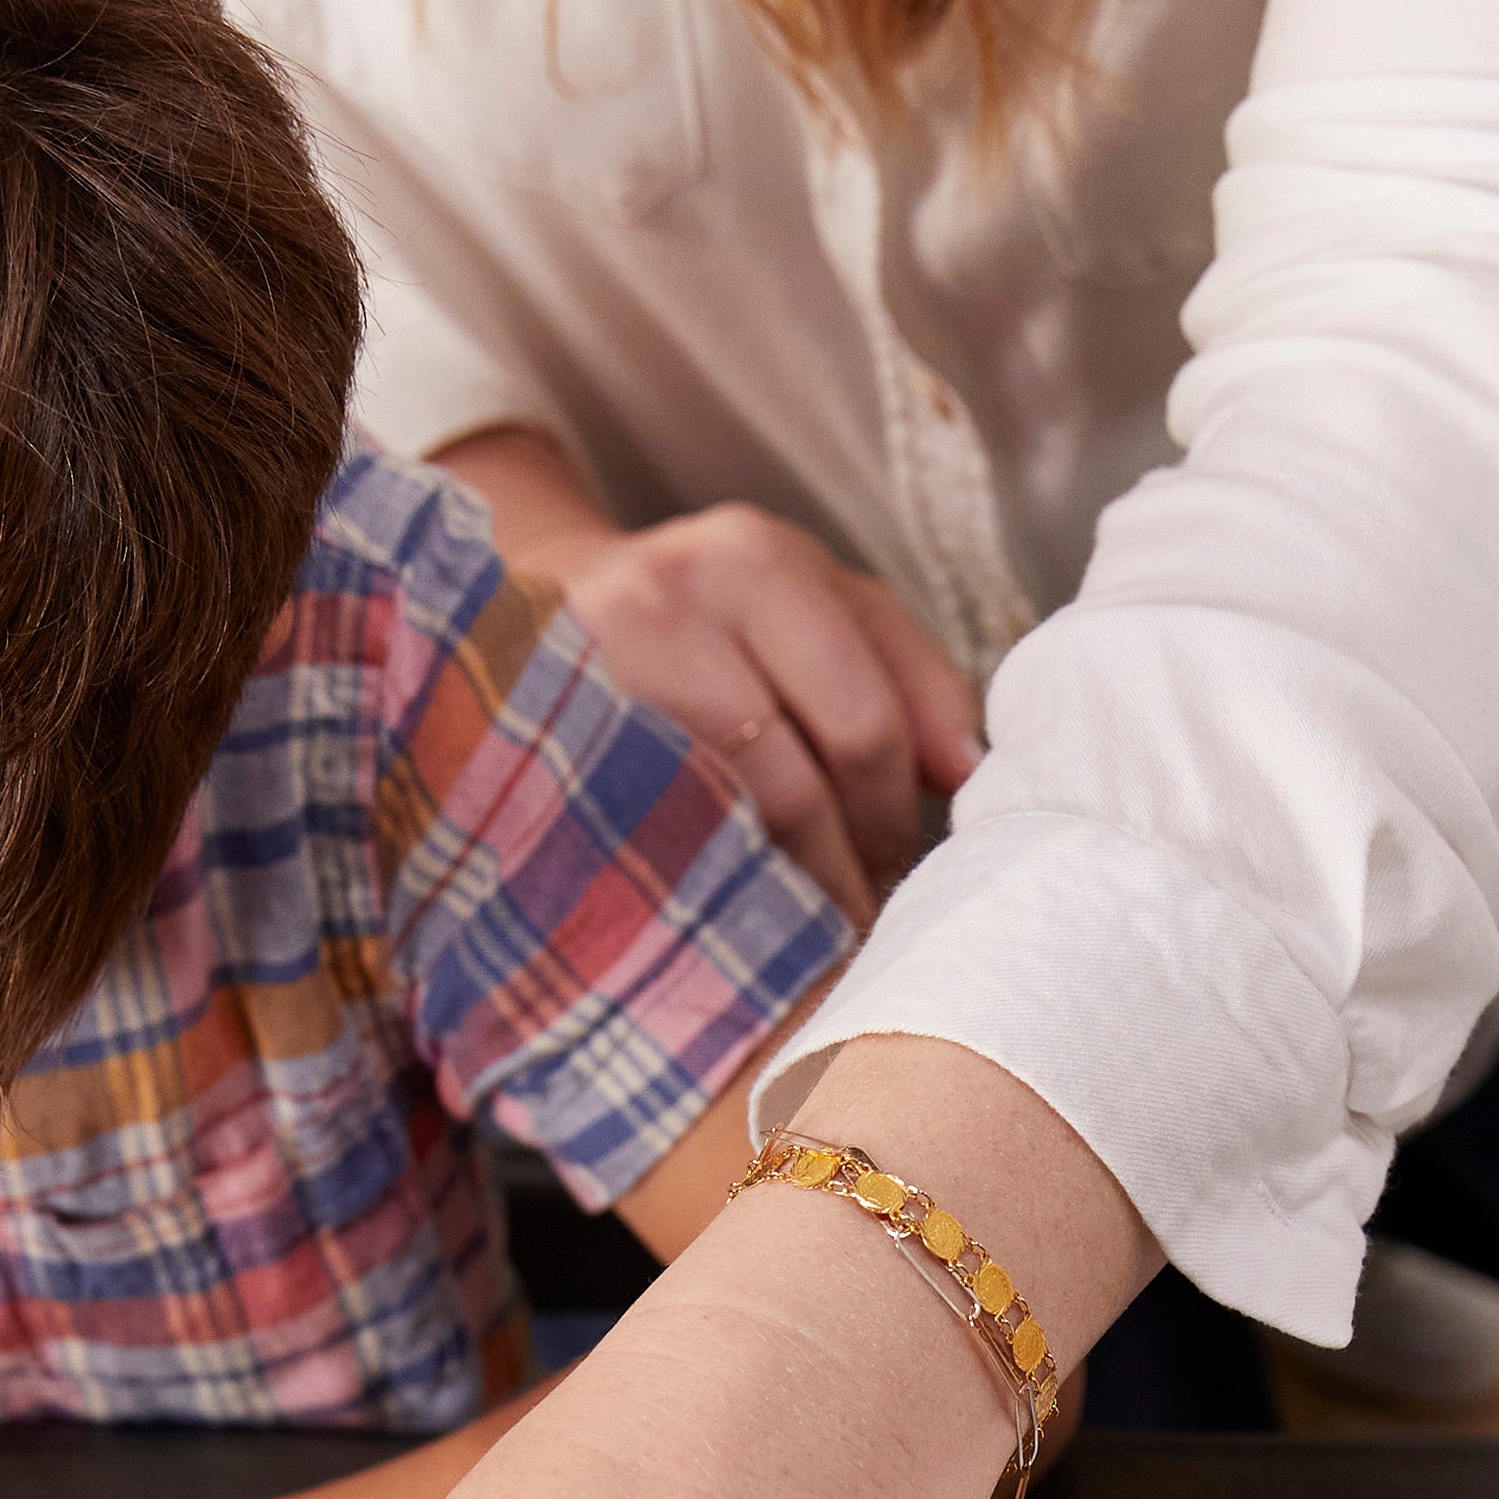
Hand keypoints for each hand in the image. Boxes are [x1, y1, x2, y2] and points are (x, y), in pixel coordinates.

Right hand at [543, 506, 980, 925]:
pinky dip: (693, 899)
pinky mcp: (536, 756)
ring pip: (714, 833)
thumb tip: (965, 772)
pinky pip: (638, 854)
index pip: (862, 724)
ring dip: (773, 902)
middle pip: (791, 787)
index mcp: (750, 559)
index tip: (900, 872)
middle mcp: (661, 605)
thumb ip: (904, 671)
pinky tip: (718, 922)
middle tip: (852, 924)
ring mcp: (583, 683)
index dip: (893, 818)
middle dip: (838, 872)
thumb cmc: (703, 615)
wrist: (533, 609)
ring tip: (799, 939)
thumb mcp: (812, 601)